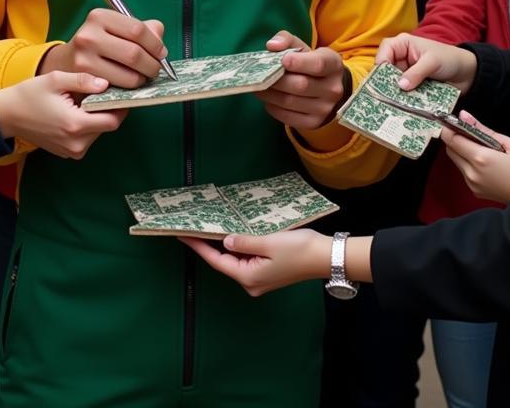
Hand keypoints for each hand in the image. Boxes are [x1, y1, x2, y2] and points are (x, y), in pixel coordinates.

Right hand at [0, 71, 125, 158]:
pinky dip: (88, 125)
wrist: (7, 115)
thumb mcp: (56, 80)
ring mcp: (71, 151)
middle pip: (107, 127)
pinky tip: (77, 111)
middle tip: (103, 91)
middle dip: (109, 109)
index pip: (113, 120)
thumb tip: (106, 83)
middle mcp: (76, 143)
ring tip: (87, 100)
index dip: (121, 106)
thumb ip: (83, 81)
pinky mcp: (67, 152)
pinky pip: (87, 138)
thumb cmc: (29, 95)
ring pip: (98, 132)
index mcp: (75, 125)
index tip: (121, 91)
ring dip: (98, 117)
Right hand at [39, 10, 166, 89]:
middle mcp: (89, 34)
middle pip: (134, 53)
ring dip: (142, 79)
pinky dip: (130, 87)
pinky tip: (129, 83)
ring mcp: (84, 57)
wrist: (65, 62)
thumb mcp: (114, 29)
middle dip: (152, 65)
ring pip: (129, 74)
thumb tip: (159, 35)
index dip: (155, 44)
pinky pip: (118, 86)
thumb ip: (141, 28)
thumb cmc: (97, 45)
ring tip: (143, 77)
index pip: (137, 29)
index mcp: (99, 16)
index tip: (161, 53)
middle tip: (156, 69)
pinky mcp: (84, 78)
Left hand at [180, 230, 331, 296]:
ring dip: (223, 245)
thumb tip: (225, 241)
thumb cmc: (299, 250)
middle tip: (194, 227)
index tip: (183, 235)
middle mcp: (251, 282)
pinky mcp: (267, 272)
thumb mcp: (268, 242)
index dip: (199, 247)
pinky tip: (231, 233)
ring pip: (235, 260)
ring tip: (208, 227)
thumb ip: (244, 242)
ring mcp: (260, 278)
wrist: (325, 257)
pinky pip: (246, 259)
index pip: (216, 261)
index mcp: (249, 277)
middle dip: (209, 244)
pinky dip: (237, 247)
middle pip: (223, 262)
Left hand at [256, 32, 348, 129]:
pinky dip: (273, 108)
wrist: (329, 90)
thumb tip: (272, 46)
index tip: (282, 60)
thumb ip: (287, 40)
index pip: (318, 64)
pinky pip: (288, 117)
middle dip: (276, 80)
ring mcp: (325, 109)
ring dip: (270, 95)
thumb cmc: (311, 64)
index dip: (299, 63)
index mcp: (333, 65)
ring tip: (258, 87)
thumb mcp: (304, 48)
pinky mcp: (314, 123)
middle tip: (259, 76)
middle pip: (300, 85)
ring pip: (290, 102)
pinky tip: (268, 100)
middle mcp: (333, 89)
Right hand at [376, 33, 477, 94]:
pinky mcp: (410, 85)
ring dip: (393, 92)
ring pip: (391, 82)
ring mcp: (405, 72)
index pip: (385, 50)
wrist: (467, 74)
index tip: (381, 78)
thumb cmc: (450, 59)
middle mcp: (401, 57)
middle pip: (385, 69)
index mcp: (403, 44)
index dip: (381, 63)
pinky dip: (401, 98)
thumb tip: (400, 86)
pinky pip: (401, 92)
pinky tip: (400, 106)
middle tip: (384, 95)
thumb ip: (416, 72)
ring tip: (392, 104)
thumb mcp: (433, 62)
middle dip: (385, 81)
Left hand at [442, 111, 509, 202]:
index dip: (450, 129)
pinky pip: (464, 173)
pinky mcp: (476, 192)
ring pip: (457, 162)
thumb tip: (464, 116)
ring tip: (484, 149)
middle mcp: (472, 173)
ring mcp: (473, 185)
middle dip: (456, 140)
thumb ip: (484, 129)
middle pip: (451, 151)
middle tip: (472, 134)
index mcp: (481, 159)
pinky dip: (469, 164)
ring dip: (463, 152)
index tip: (453, 122)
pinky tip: (487, 162)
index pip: (452, 140)